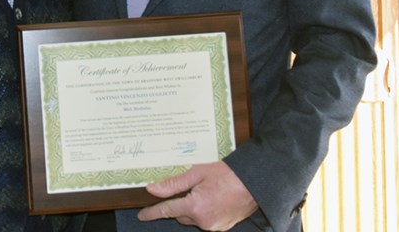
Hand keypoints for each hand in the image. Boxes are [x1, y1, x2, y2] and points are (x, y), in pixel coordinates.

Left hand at [137, 161, 257, 230]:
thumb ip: (173, 184)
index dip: (152, 213)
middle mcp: (203, 221)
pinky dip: (204, 211)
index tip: (143, 215)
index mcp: (195, 207)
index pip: (167, 211)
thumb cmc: (229, 173)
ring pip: (194, 218)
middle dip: (179, 204)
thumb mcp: (198, 172)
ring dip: (193, 208)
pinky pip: (206, 221)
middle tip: (184, 190)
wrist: (255, 181)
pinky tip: (212, 198)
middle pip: (181, 215)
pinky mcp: (223, 227)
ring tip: (204, 191)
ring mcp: (214, 226)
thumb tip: (153, 189)